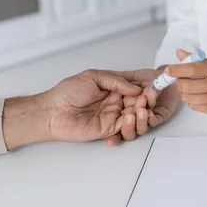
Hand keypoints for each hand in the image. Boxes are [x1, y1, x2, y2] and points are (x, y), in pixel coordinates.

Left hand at [2, 70, 142, 148]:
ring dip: (141, 112)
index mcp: (113, 87)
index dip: (145, 87)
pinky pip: (124, 128)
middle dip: (147, 99)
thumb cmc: (68, 92)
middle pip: (138, 102)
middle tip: (152, 96)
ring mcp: (112, 116)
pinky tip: (131, 116)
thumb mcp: (93, 76)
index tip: (154, 84)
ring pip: (134, 116)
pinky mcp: (108, 129)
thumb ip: (116, 81)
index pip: (135, 87)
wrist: (52, 111)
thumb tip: (136, 87)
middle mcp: (115, 102)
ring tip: (141, 107)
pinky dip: (130, 123)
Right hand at [105, 69, 180, 145]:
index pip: (114, 121)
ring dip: (139, 121)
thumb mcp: (127, 77)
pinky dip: (150, 119)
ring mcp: (145, 117)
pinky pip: (153, 122)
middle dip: (128, 125)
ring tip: (141, 111)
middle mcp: (133, 114)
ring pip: (139, 128)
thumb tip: (105, 87)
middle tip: (129, 117)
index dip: (108, 124)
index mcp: (123, 107)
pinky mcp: (158, 117)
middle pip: (127, 128)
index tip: (105, 123)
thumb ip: (115, 81)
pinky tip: (149, 113)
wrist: (166, 75)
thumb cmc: (147, 76)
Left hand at [166, 51, 206, 120]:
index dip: (177, 70)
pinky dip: (193, 102)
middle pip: (189, 85)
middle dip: (179, 84)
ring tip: (188, 90)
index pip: (193, 68)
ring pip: (191, 98)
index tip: (168, 71)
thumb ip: (201, 61)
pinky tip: (198, 98)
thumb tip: (180, 54)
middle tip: (179, 81)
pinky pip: (197, 107)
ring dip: (185, 94)